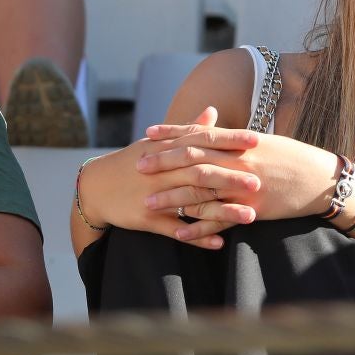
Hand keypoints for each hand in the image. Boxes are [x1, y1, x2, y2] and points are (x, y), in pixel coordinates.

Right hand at [78, 108, 260, 248]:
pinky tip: (220, 243)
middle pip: (201, 172)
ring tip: (251, 217)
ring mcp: (155, 196)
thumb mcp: (158, 143)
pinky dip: (197, 237)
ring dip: (223, 211)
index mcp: (167, 149)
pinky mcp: (147, 219)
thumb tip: (213, 111)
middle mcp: (163, 171)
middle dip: (231, 178)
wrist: (95, 187)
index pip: (203, 140)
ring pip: (193, 203)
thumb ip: (189, 128)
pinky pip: (176, 230)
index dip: (230, 140)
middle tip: (259, 182)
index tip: (257, 140)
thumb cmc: (133, 161)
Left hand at [139, 124, 338, 232]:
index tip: (148, 133)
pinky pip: (220, 219)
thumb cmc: (296, 159)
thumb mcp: (266, 144)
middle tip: (137, 166)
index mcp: (241, 142)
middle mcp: (239, 161)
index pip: (200, 134)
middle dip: (163, 162)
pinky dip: (198, 227)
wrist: (324, 180)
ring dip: (172, 197)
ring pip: (201, 191)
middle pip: (193, 159)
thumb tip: (217, 132)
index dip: (172, 133)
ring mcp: (245, 186)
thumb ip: (237, 141)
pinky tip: (178, 232)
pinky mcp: (253, 209)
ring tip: (148, 203)